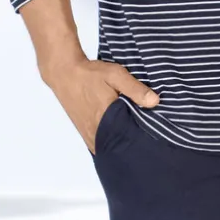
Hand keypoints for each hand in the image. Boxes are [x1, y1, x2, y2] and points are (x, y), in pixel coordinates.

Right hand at [40, 57, 159, 153]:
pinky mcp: (84, 132)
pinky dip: (110, 142)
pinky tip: (119, 137)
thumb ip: (135, 89)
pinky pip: (100, 144)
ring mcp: (88, 134)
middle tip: (146, 142)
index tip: (153, 140)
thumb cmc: (90, 74)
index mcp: (105, 119)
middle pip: (118, 146)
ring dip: (120, 144)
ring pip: (108, 147)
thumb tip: (155, 101)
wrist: (64, 73)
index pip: (127, 139)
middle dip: (132, 144)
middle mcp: (95, 131)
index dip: (140, 140)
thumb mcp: (116, 75)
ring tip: (134, 140)